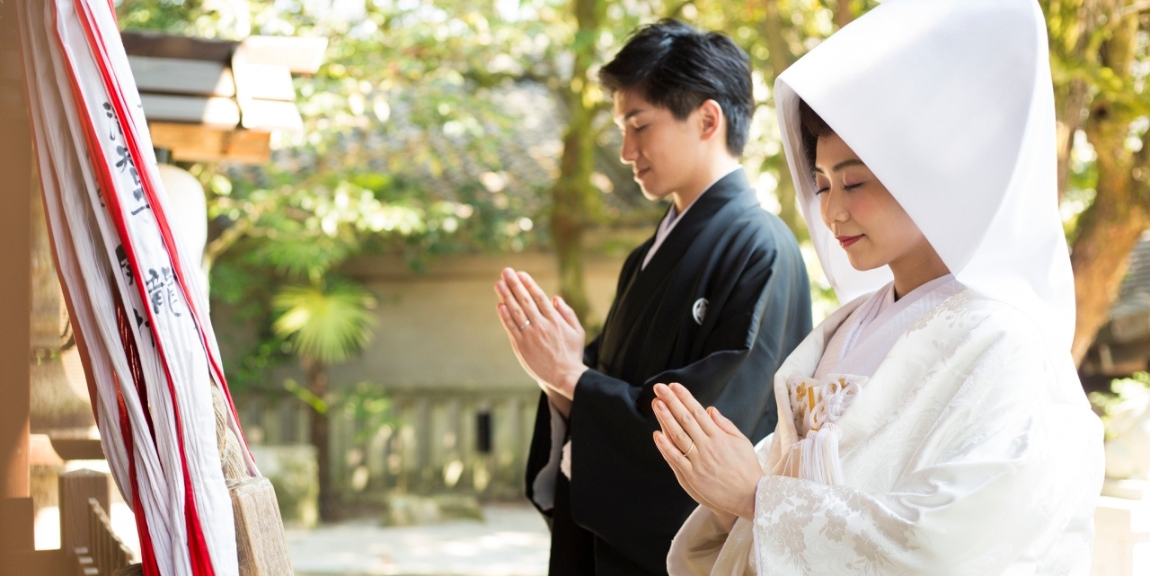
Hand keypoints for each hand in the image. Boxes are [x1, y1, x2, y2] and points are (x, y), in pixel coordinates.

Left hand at [494, 268, 587, 410]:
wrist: (565, 376)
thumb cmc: (572, 353)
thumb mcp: (577, 331)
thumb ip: (567, 313)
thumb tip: (555, 298)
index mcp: (555, 320)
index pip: (539, 297)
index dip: (529, 284)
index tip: (521, 274)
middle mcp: (541, 325)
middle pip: (525, 300)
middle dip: (514, 284)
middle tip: (506, 272)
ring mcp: (530, 335)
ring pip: (516, 312)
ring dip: (506, 296)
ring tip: (498, 284)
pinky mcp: (521, 346)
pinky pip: (511, 328)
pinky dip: (505, 317)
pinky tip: (500, 306)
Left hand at [651, 383, 762, 520]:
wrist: (752, 496)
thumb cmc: (747, 469)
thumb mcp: (742, 442)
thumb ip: (725, 425)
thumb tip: (710, 410)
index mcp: (719, 436)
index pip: (698, 412)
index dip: (685, 397)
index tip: (674, 386)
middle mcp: (708, 446)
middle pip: (686, 419)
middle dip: (671, 401)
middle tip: (659, 388)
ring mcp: (699, 461)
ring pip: (679, 436)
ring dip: (666, 418)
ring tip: (656, 404)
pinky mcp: (693, 476)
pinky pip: (676, 458)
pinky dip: (666, 447)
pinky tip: (657, 435)